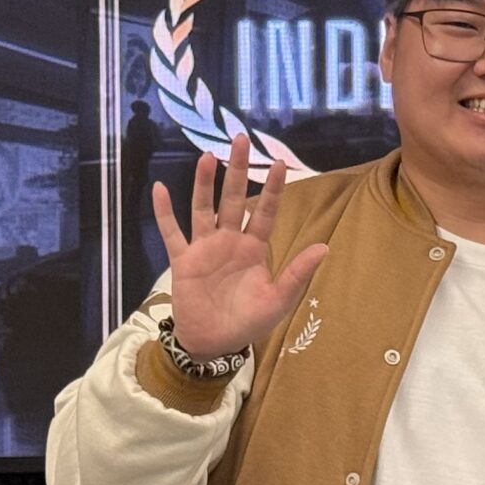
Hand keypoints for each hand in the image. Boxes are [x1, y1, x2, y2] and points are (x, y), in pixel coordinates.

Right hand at [150, 136, 328, 358]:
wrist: (214, 344)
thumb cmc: (248, 322)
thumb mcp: (278, 300)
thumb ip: (297, 273)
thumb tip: (324, 248)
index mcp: (255, 248)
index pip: (266, 212)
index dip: (272, 189)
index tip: (280, 163)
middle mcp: (229, 241)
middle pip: (234, 199)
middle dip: (237, 171)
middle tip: (240, 140)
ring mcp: (204, 248)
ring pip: (203, 208)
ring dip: (203, 183)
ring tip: (206, 156)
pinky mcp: (183, 261)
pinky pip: (172, 233)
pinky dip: (164, 213)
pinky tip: (160, 189)